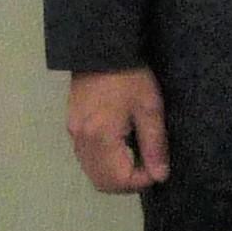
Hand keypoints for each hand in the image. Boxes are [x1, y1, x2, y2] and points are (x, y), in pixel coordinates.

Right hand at [67, 67, 167, 192]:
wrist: (100, 48)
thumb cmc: (130, 77)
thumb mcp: (149, 109)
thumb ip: (154, 145)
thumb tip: (160, 176)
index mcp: (101, 137)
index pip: (119, 180)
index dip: (142, 180)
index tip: (157, 166)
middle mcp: (82, 141)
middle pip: (102, 182)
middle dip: (127, 182)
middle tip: (147, 165)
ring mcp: (73, 134)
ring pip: (92, 172)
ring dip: (115, 174)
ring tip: (135, 155)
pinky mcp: (71, 126)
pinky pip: (86, 158)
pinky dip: (103, 163)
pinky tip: (119, 146)